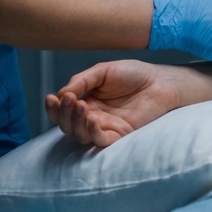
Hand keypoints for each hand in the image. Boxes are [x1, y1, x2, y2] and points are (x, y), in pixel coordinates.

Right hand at [44, 60, 194, 146]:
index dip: (53, 107)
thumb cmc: (133, 74)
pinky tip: (92, 119)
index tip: (51, 98)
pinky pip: (100, 141)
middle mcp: (92, 116)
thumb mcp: (102, 71)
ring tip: (81, 105)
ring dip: (75, 123)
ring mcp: (105, 127)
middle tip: (69, 100)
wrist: (159, 81)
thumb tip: (61, 94)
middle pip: (66, 125)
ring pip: (80, 135)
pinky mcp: (120, 135)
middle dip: (62, 114)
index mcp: (86, 101)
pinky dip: (92, 132)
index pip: (62, 111)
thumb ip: (81, 81)